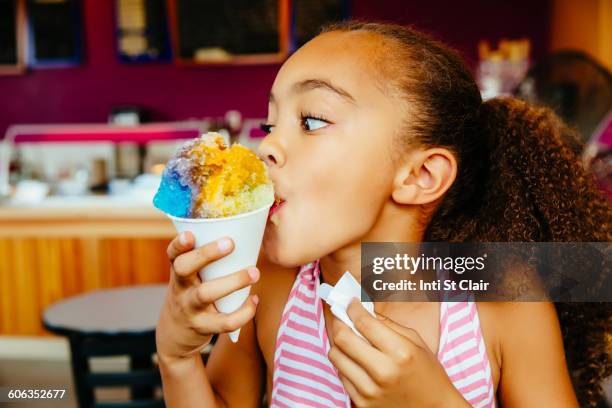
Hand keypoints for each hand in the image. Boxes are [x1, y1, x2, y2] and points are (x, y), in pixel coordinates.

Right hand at [156, 231, 258, 362]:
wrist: (175, 334)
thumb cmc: (192, 294)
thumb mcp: (191, 277)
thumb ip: (207, 260)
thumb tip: (245, 233)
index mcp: (179, 271)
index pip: (173, 254)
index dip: (179, 244)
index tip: (189, 234)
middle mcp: (181, 288)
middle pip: (184, 269)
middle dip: (206, 254)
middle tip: (230, 243)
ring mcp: (190, 308)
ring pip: (206, 294)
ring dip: (233, 281)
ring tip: (254, 272)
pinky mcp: (203, 327)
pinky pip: (224, 322)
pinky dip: (243, 312)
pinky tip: (254, 300)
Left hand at [328, 299, 469, 407]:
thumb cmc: (427, 373)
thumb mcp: (416, 342)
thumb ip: (388, 324)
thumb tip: (363, 309)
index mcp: (400, 352)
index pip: (364, 323)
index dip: (352, 308)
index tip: (350, 303)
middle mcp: (383, 372)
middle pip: (343, 338)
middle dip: (340, 322)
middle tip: (343, 317)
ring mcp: (370, 391)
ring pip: (336, 356)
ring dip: (340, 344)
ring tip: (350, 340)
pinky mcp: (362, 404)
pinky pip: (341, 375)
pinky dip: (345, 364)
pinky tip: (357, 361)